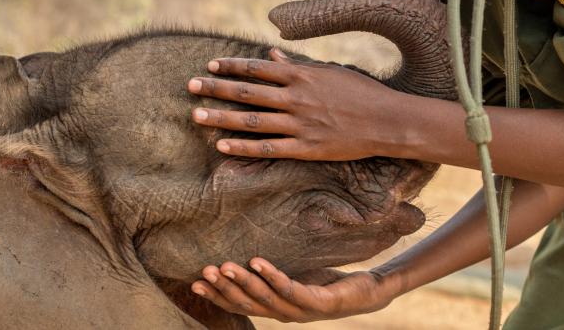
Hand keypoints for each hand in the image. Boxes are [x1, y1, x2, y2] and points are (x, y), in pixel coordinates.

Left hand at [188, 48, 402, 160]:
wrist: (388, 121)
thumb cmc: (361, 92)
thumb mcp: (330, 72)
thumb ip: (298, 66)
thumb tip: (273, 57)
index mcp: (302, 76)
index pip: (258, 68)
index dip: (232, 67)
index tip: (210, 65)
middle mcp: (296, 98)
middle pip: (247, 92)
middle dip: (216, 88)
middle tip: (190, 85)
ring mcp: (299, 124)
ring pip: (251, 120)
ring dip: (221, 116)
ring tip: (196, 114)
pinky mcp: (306, 148)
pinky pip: (268, 148)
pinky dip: (244, 147)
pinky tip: (223, 146)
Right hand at [191, 258, 397, 322]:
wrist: (368, 292)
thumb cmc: (328, 281)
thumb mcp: (296, 275)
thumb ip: (273, 272)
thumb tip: (246, 250)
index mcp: (276, 309)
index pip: (240, 305)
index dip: (217, 296)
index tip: (194, 282)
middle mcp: (285, 313)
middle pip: (248, 303)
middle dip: (224, 288)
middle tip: (204, 271)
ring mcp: (302, 310)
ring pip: (266, 298)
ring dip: (243, 282)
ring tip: (224, 265)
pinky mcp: (319, 303)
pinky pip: (291, 288)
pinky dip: (272, 276)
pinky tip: (258, 261)